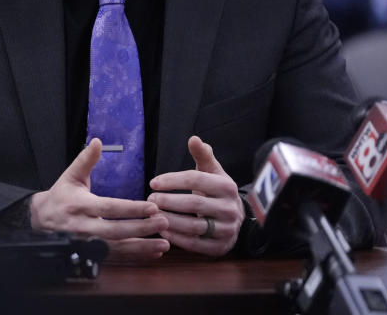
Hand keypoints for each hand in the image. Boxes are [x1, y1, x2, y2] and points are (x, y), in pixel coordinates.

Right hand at [29, 138, 169, 260]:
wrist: (41, 219)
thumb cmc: (61, 195)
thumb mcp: (70, 176)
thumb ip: (85, 160)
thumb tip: (97, 141)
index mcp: (80, 205)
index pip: (109, 208)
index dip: (131, 209)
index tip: (152, 207)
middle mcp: (83, 227)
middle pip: (115, 231)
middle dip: (141, 229)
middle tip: (164, 223)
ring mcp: (86, 243)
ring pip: (117, 248)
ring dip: (141, 247)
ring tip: (164, 243)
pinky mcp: (90, 253)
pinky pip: (115, 257)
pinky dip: (134, 256)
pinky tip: (153, 253)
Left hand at [147, 136, 244, 256]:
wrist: (236, 218)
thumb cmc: (216, 190)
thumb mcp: (212, 171)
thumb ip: (202, 155)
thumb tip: (194, 138)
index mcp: (227, 186)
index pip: (196, 180)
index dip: (172, 180)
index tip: (152, 182)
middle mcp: (230, 208)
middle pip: (194, 204)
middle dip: (168, 201)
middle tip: (150, 199)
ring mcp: (227, 230)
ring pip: (194, 226)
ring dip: (170, 220)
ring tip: (153, 214)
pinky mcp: (221, 247)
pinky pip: (196, 245)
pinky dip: (177, 239)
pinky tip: (162, 231)